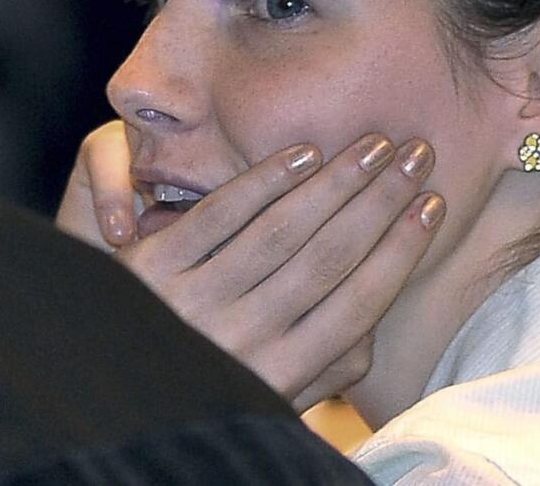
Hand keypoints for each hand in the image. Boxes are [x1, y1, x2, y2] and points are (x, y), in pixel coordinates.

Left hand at [61, 126, 444, 409]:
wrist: (106, 395)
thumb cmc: (205, 387)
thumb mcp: (273, 394)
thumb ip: (327, 364)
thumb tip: (375, 312)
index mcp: (280, 375)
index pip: (358, 305)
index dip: (401, 249)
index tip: (434, 204)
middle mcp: (243, 341)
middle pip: (329, 257)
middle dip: (381, 200)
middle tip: (417, 153)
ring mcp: (194, 302)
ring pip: (281, 230)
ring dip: (336, 182)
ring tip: (375, 145)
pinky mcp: (152, 268)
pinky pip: (218, 216)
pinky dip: (264, 182)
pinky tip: (303, 154)